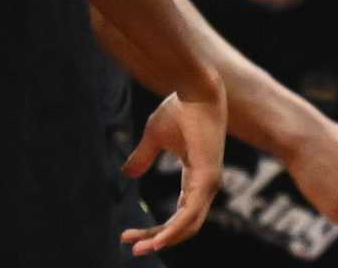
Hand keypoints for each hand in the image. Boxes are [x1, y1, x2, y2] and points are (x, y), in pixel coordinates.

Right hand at [121, 87, 226, 256]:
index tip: (129, 235)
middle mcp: (206, 184)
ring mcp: (209, 182)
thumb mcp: (154, 138)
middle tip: (132, 248)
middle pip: (183, 225)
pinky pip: (191, 214)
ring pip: (188, 225)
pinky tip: (157, 240)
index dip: (156, 228)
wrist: (194, 89)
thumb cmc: (179, 108)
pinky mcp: (207, 178)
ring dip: (162, 240)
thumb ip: (143, 157)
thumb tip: (128, 174)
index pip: (178, 214)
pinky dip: (174, 230)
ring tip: (138, 249)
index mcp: (196, 177)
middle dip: (157, 239)